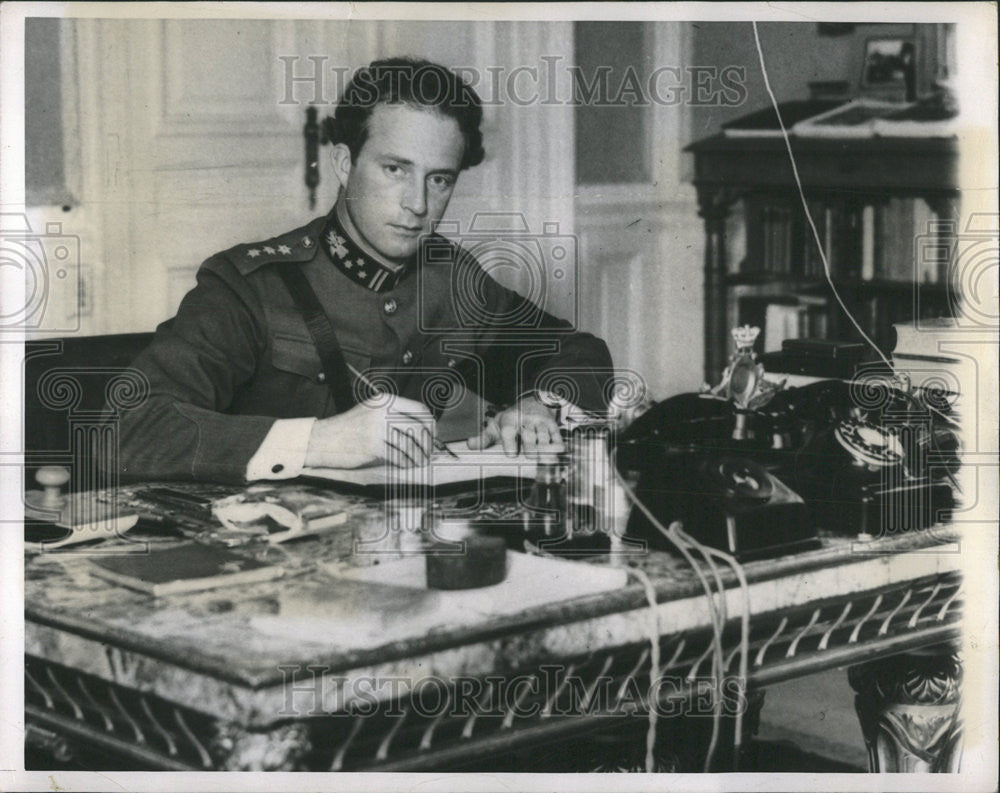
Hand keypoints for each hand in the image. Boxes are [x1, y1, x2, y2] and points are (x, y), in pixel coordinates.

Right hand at [305, 396, 436, 468]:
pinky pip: (398, 456)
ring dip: (418, 455)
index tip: (433, 436)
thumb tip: (423, 430)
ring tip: (419, 461)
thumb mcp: (372, 413)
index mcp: (385, 401)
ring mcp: (377, 428)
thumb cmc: (349, 429)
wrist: (322, 439)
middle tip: (428, 452)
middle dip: (427, 442)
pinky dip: (406, 463)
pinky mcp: (372, 445)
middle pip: (418, 427)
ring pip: (410, 444)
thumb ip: (394, 417)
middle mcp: (383, 411)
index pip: (419, 410)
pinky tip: (406, 465)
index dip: (430, 424)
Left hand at [467, 395, 563, 456]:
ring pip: (543, 435)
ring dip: (544, 447)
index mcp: (509, 420)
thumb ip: (484, 438)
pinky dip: (558, 444)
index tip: (511, 454)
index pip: (509, 430)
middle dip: (530, 446)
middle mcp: (525, 420)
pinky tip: (559, 452)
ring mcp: (540, 422)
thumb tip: (470, 445)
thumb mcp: (496, 425)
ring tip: (545, 459)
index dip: (510, 442)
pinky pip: (556, 434)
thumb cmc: (511, 420)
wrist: (532, 403)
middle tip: (531, 457)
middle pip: (528, 434)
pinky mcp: (552, 425)